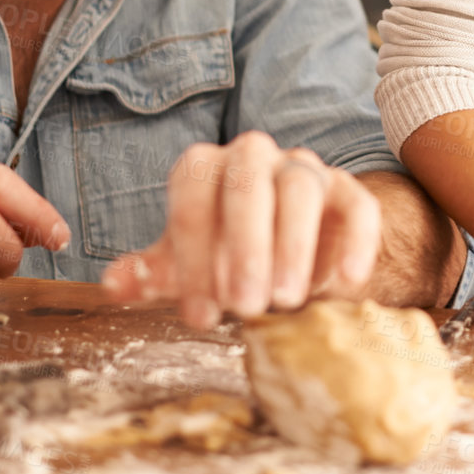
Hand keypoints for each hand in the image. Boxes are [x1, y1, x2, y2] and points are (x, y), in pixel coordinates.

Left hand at [100, 132, 379, 329]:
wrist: (283, 256)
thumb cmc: (222, 259)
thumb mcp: (185, 270)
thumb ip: (153, 274)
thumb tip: (116, 282)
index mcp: (204, 169)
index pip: (193, 196)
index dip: (194, 257)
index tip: (200, 316)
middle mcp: (252, 156)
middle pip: (247, 183)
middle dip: (245, 246)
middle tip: (245, 306)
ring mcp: (302, 169)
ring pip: (299, 189)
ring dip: (292, 245)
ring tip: (285, 301)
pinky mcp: (345, 191)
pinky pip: (357, 204)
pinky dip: (356, 241)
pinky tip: (347, 282)